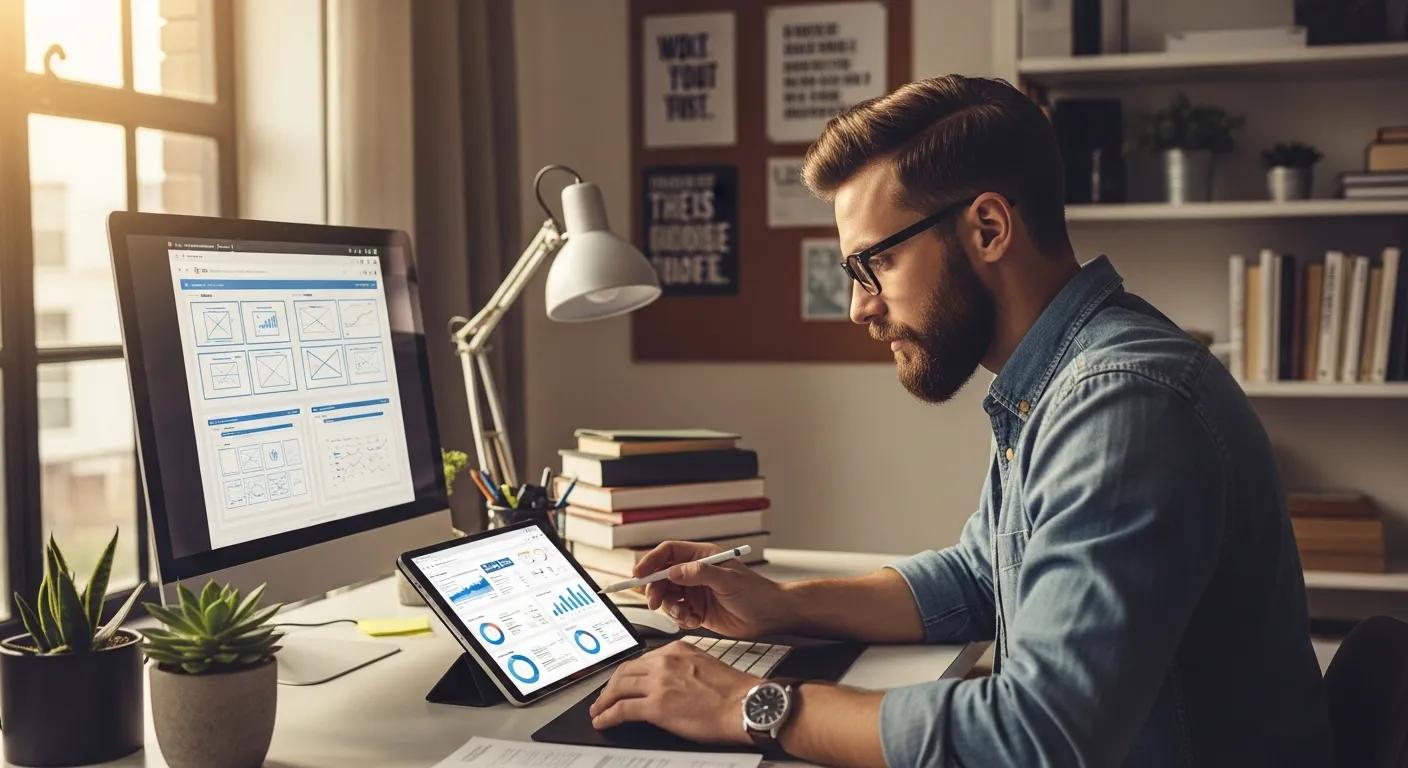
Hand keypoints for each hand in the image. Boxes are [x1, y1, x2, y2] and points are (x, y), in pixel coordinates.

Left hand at [589, 641, 755, 743]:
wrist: (745, 705)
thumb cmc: (734, 692)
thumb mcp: (705, 666)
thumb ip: (683, 668)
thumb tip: (669, 683)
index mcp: (677, 650)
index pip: (642, 659)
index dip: (626, 673)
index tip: (621, 681)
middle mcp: (664, 661)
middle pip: (624, 671)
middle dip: (610, 686)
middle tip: (604, 697)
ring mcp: (658, 683)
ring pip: (618, 688)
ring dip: (604, 701)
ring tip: (599, 711)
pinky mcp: (656, 706)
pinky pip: (621, 710)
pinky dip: (607, 716)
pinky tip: (602, 721)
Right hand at [637, 540, 787, 637]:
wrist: (769, 616)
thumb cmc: (755, 592)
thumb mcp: (727, 580)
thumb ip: (700, 574)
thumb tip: (672, 572)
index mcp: (701, 557)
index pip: (668, 552)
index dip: (651, 561)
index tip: (639, 574)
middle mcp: (695, 573)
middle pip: (662, 576)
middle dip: (655, 590)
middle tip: (655, 603)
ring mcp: (695, 592)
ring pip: (668, 598)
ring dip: (671, 608)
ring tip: (686, 615)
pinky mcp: (697, 611)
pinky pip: (678, 614)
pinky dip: (681, 620)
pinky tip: (695, 621)